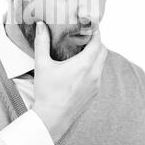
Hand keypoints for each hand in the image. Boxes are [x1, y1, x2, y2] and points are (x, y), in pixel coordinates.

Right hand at [32, 21, 107, 142]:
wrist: (52, 119)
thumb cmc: (47, 92)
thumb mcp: (42, 65)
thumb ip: (42, 42)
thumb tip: (41, 25)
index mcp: (84, 65)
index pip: (98, 41)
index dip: (95, 31)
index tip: (88, 25)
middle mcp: (94, 74)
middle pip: (103, 51)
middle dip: (96, 42)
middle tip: (83, 36)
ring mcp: (96, 85)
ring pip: (101, 63)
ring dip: (95, 55)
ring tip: (81, 50)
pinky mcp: (94, 93)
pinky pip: (98, 74)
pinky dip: (93, 67)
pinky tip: (80, 68)